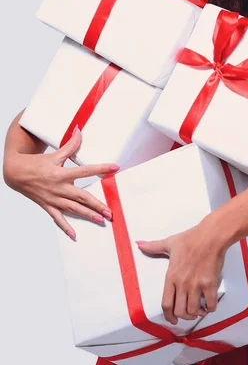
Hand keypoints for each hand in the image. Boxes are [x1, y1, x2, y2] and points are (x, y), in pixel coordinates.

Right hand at [3, 126, 119, 238]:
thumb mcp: (54, 154)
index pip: (85, 171)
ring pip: (73, 209)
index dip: (100, 169)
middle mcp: (58, 188)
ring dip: (87, 215)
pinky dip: (66, 227)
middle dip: (97, 205)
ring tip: (101, 221)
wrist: (15, 173)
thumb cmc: (36, 163)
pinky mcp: (47, 206)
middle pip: (81, 197)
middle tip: (110, 211)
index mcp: (61, 173)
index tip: (114, 168)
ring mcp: (53, 199)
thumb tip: (79, 130)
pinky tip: (74, 235)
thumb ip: (70, 145)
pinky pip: (57, 218)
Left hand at [136, 223, 226, 324]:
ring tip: (199, 309)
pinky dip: (210, 308)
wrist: (211, 235)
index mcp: (171, 276)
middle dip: (184, 316)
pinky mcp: (210, 284)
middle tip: (189, 313)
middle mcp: (182, 283)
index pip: (166, 304)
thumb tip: (139, 244)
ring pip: (193, 311)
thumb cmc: (191, 238)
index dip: (169, 316)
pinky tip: (209, 304)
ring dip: (197, 313)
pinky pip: (210, 305)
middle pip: (180, 311)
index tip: (173, 320)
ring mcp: (196, 285)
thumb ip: (153, 246)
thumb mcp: (169, 243)